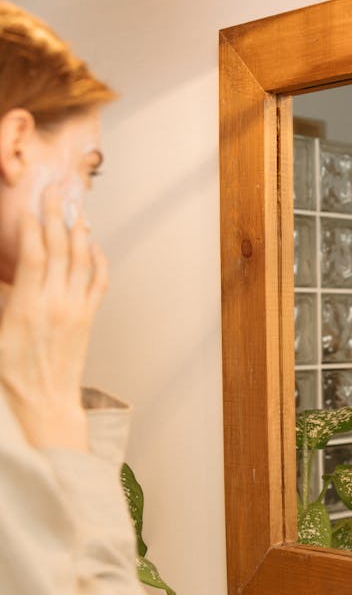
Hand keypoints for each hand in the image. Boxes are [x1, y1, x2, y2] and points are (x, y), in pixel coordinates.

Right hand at [0, 185, 107, 449]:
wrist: (43, 402)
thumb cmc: (10, 373)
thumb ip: (2, 297)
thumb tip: (8, 273)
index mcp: (27, 307)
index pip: (35, 255)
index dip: (35, 226)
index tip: (33, 204)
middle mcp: (56, 305)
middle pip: (62, 251)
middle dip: (59, 217)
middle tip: (58, 191)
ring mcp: (76, 311)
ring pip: (84, 263)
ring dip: (81, 233)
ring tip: (78, 210)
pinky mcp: (88, 320)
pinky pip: (98, 284)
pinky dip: (98, 261)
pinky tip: (95, 247)